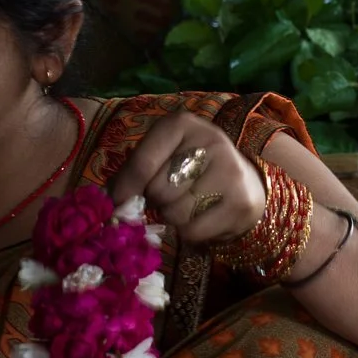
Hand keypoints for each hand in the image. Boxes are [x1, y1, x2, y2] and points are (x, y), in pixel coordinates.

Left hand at [106, 114, 267, 250]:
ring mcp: (230, 172)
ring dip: (174, 218)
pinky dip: (191, 233)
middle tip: (170, 196)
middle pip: (159, 191)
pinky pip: (194, 231)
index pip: (142, 164)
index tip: (118, 202)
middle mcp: (210, 142)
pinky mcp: (241, 202)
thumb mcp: (162, 155)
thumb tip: (111, 202)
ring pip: (176, 213)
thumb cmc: (191, 168)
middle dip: (157, 201)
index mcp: (182, 124)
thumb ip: (133, 173)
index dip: (125, 189)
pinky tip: (204, 218)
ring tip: (189, 205)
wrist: (247, 182)